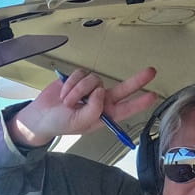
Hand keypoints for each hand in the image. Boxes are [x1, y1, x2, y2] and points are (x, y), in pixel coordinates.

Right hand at [7, 66, 157, 146]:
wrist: (41, 116)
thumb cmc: (61, 123)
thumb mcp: (80, 122)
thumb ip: (94, 109)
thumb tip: (101, 91)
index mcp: (105, 114)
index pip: (127, 108)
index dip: (140, 102)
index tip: (153, 96)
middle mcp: (102, 100)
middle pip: (124, 88)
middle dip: (138, 80)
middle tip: (152, 72)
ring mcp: (91, 89)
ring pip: (95, 80)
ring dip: (78, 90)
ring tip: (68, 102)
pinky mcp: (79, 78)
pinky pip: (81, 74)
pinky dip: (71, 84)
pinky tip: (64, 93)